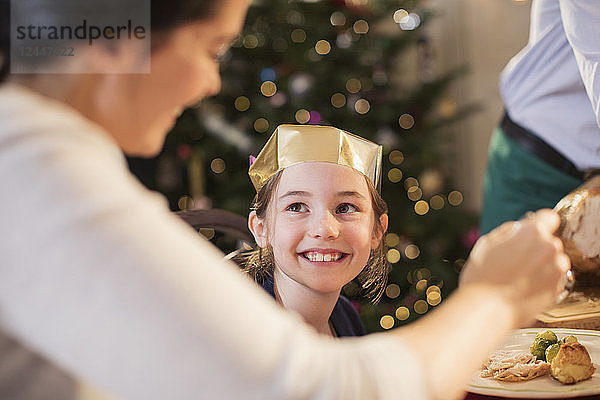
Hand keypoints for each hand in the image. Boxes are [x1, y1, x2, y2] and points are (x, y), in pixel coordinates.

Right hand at [460, 209, 570, 326]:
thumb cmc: (482, 278)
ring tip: (520, 278)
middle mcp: (549, 248)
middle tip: (517, 261)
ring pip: (554, 261)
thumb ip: (508, 231)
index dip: (540, 225)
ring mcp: (557, 270)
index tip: (532, 233)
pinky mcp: (559, 289)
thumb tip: (519, 229)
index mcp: (532, 232)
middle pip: (550, 241)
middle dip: (537, 248)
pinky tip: (524, 288)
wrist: (487, 310)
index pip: (549, 217)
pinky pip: (555, 280)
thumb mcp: (487, 243)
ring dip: (543, 266)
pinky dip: (544, 282)